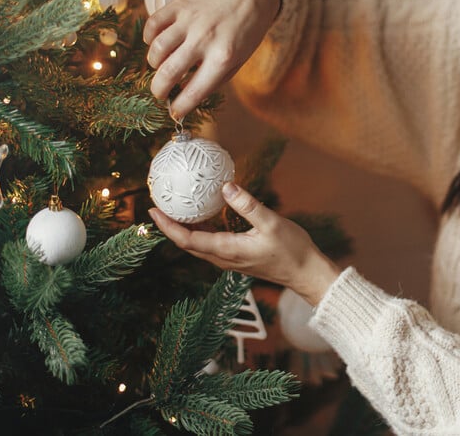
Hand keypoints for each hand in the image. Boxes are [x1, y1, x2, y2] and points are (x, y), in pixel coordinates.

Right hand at [143, 0, 280, 119]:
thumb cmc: (244, 34)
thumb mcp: (238, 62)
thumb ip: (214, 80)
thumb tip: (185, 96)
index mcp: (223, 57)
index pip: (194, 91)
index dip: (180, 107)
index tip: (174, 113)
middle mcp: (204, 39)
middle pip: (168, 73)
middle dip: (159, 90)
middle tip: (160, 93)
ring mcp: (190, 21)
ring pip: (157, 49)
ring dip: (154, 64)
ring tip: (161, 67)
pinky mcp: (179, 5)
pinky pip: (153, 24)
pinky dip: (149, 37)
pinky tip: (156, 43)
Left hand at [149, 183, 341, 305]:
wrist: (306, 273)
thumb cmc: (292, 250)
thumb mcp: (271, 223)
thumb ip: (247, 205)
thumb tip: (225, 186)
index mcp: (228, 250)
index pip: (188, 240)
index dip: (168, 226)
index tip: (153, 211)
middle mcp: (224, 258)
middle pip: (187, 244)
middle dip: (170, 227)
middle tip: (158, 206)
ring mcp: (229, 260)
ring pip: (198, 245)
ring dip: (184, 230)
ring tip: (175, 210)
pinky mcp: (237, 258)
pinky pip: (210, 245)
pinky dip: (200, 231)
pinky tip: (203, 217)